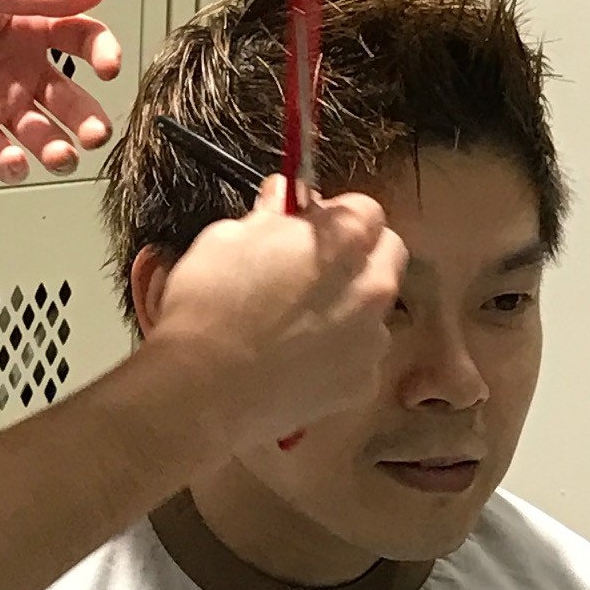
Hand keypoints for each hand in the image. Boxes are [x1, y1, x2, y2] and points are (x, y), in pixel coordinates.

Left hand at [0, 0, 121, 181]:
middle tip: (94, 132)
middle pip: (69, 97)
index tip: (108, 67)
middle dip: (87, 118)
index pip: (82, 40)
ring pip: (41, 132)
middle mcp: (17, 65)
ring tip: (60, 155)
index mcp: (27, 25)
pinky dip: (12, 164)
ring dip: (57, 148)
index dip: (103, 53)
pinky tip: (16, 162)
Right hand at [143, 176, 406, 460]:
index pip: (365, 208)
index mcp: (344, 240)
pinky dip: (339, 352)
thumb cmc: (209, 305)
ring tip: (299, 320)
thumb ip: (270, 216)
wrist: (203, 390)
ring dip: (350, 304)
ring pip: (375, 308)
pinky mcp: (363, 383)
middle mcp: (373, 286)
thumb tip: (282, 199)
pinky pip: (360, 355)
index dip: (333, 214)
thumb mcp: (227, 238)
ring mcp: (372, 339)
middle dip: (357, 253)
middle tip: (310, 266)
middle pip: (386, 254)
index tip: (306, 226)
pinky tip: (298, 358)